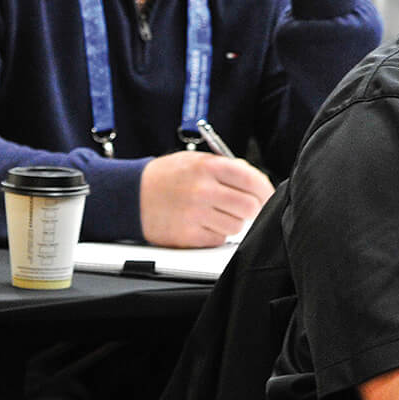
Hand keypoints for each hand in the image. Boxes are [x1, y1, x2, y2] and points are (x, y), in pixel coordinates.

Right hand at [139, 151, 272, 246]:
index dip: (265, 191)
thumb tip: (259, 185)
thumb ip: (228, 168)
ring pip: (236, 226)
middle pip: (249, 207)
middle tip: (244, 208)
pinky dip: (215, 233)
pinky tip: (202, 223)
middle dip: (251, 209)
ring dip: (232, 222)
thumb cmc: (168, 177)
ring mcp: (195, 214)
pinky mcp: (187, 236)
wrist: (131, 195)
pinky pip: (218, 239)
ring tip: (215, 213)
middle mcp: (203, 190)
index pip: (252, 181)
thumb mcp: (197, 161)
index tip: (267, 196)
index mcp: (209, 167)